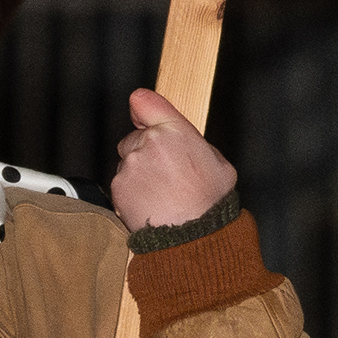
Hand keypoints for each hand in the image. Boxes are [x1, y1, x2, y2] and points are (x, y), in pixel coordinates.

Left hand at [110, 87, 237, 229]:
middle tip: (166, 173)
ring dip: (139, 174)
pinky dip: (131, 192)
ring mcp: (130, 166)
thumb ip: (194, 143)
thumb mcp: (218, 163)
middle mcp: (148, 143)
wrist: (193, 236)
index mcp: (175, 131)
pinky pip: (121, 184)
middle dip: (145, 151)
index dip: (142, 108)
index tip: (142, 114)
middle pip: (135, 137)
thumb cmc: (209, 203)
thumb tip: (184, 140)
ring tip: (161, 193)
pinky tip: (151, 203)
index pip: (144, 101)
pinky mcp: (118, 187)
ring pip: (128, 163)